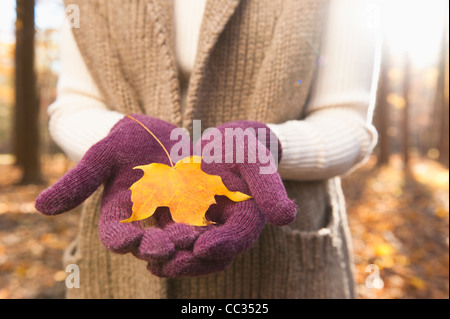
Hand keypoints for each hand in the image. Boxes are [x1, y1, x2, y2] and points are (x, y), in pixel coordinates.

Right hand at [35, 114, 192, 262]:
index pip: (115, 233)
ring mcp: (171, 214)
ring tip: (190, 237)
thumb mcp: (102, 155)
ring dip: (183, 241)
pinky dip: (205, 227)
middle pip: (148, 242)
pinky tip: (213, 226)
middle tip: (164, 247)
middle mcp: (145, 220)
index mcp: (119, 212)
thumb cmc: (124, 141)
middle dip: (155, 246)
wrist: (157, 132)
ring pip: (176, 235)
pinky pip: (201, 221)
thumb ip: (79, 181)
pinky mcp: (194, 206)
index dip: (119, 239)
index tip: (126, 242)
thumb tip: (41, 207)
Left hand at [146, 121, 295, 276]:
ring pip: (192, 251)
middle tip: (170, 264)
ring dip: (175, 260)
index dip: (224, 244)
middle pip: (215, 253)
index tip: (203, 248)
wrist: (223, 139)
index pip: (240, 235)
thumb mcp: (254, 157)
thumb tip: (287, 217)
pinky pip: (174, 238)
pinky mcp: (185, 218)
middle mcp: (227, 225)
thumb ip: (268, 186)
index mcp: (248, 213)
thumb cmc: (241, 144)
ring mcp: (205, 224)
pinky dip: (162, 245)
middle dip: (193, 262)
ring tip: (154, 264)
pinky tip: (142, 247)